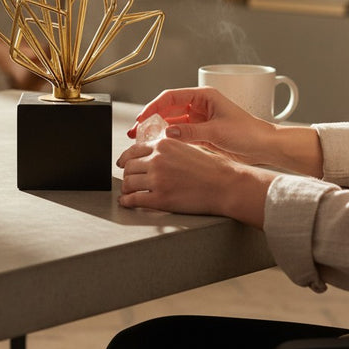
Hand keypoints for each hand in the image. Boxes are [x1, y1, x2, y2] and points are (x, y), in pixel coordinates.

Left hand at [117, 132, 276, 226]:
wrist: (226, 185)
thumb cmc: (213, 168)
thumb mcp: (187, 147)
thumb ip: (168, 149)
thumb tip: (153, 154)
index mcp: (163, 145)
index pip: (134, 150)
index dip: (125, 158)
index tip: (122, 163)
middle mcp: (157, 160)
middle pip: (129, 167)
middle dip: (126, 174)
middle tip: (127, 179)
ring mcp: (157, 179)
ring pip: (129, 182)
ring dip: (126, 188)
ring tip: (128, 192)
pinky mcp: (160, 198)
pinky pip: (134, 199)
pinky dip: (127, 202)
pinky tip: (127, 202)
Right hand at [130, 87, 277, 166]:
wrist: (265, 148)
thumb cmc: (248, 133)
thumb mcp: (216, 131)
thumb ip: (190, 131)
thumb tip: (167, 132)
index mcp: (203, 96)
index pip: (171, 96)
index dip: (154, 106)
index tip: (142, 117)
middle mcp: (199, 106)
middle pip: (168, 109)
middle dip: (152, 119)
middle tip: (137, 131)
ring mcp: (199, 120)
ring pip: (172, 122)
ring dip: (158, 130)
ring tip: (143, 140)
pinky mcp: (201, 133)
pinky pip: (180, 133)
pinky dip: (169, 139)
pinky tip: (160, 145)